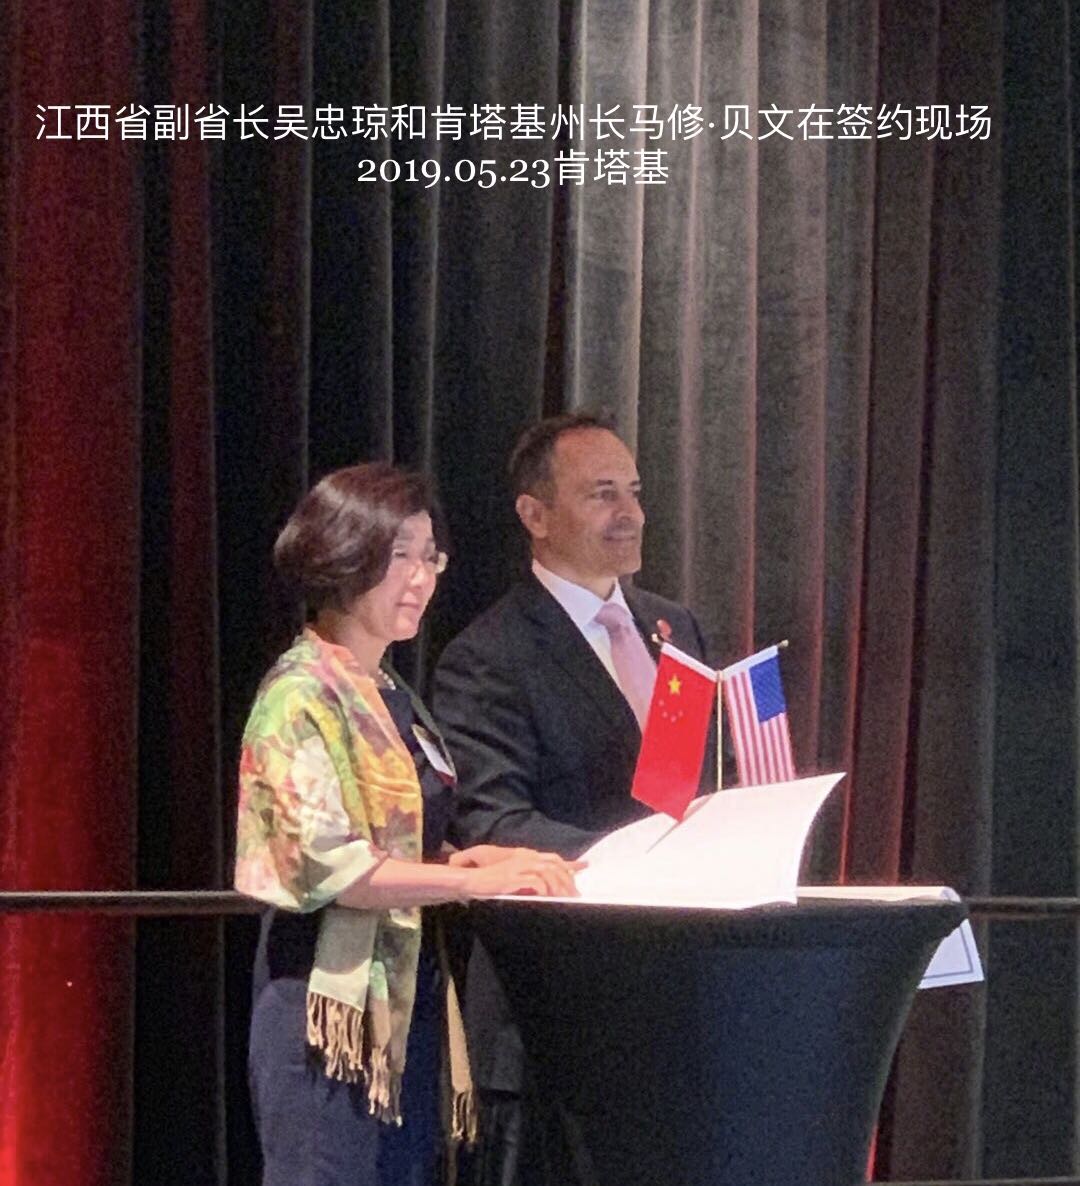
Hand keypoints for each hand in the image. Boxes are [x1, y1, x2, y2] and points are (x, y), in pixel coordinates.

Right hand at [454, 847, 584, 898]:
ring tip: (564, 900)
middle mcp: (524, 858)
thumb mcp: (514, 877)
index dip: (569, 866)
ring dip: (558, 886)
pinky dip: (543, 890)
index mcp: (526, 857)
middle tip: (574, 897)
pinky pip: (534, 882)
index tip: (582, 874)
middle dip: (567, 881)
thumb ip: (530, 879)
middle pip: (554, 865)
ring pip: (547, 872)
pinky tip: (546, 898)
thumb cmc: (492, 882)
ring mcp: (518, 867)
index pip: (554, 858)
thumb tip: (547, 888)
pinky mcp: (511, 877)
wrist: (471, 881)